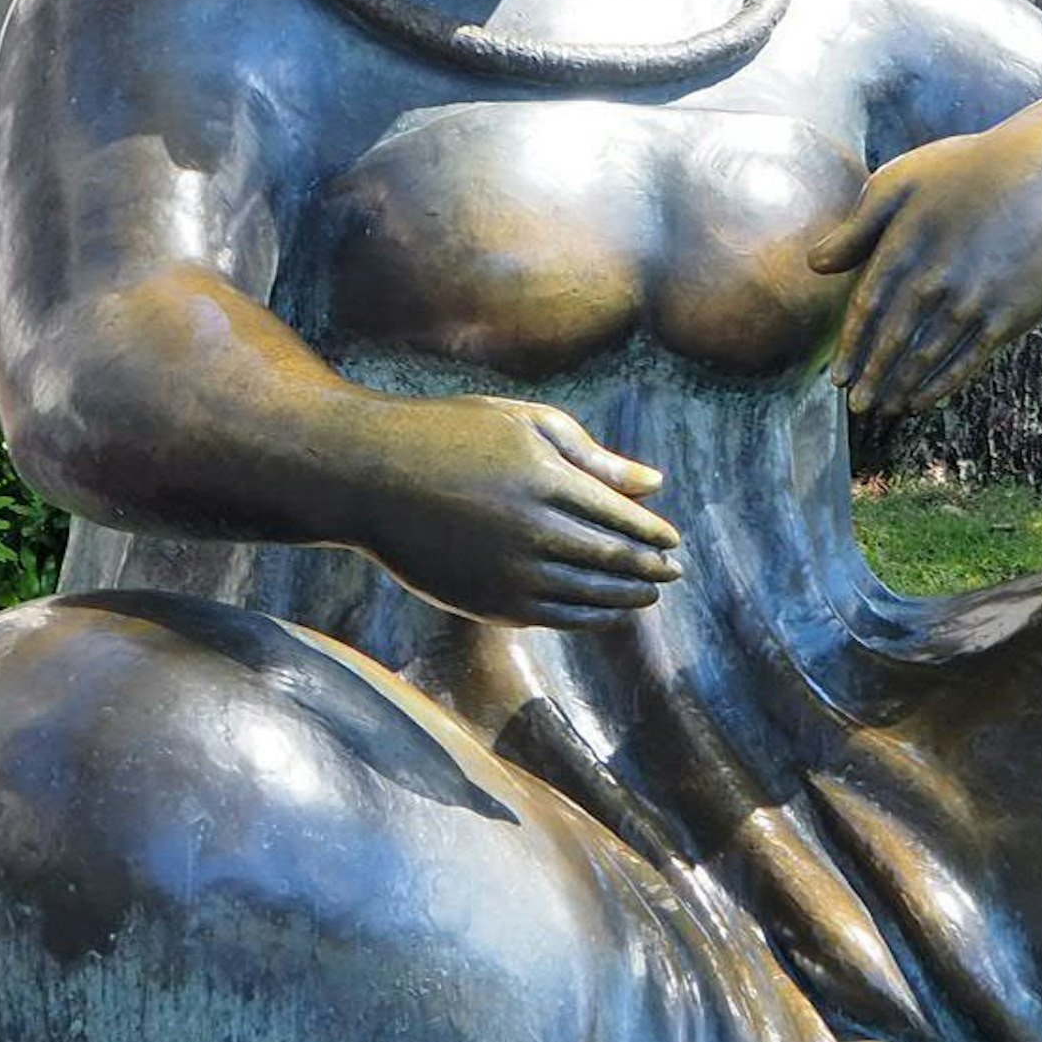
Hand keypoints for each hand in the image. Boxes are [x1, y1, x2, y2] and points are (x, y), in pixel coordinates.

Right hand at [354, 395, 685, 626]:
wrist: (368, 477)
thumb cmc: (448, 436)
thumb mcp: (522, 423)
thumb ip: (591, 456)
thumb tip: (655, 485)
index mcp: (544, 480)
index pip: (621, 518)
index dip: (653, 533)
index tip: (674, 540)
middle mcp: (530, 532)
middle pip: (611, 560)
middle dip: (648, 568)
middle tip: (672, 572)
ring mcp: (507, 573)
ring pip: (587, 595)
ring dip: (625, 596)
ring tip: (647, 593)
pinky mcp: (485, 603)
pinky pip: (553, 618)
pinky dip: (588, 617)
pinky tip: (605, 610)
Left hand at [809, 128, 1041, 418]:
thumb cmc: (972, 170)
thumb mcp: (904, 180)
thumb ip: (859, 225)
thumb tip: (816, 263)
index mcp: (903, 245)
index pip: (866, 309)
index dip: (850, 347)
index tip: (837, 376)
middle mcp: (934, 279)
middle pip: (892, 341)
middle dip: (871, 378)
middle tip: (857, 405)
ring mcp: (973, 300)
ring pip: (926, 358)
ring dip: (901, 388)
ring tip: (885, 408)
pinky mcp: (1009, 314)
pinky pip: (967, 361)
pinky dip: (941, 385)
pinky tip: (923, 401)